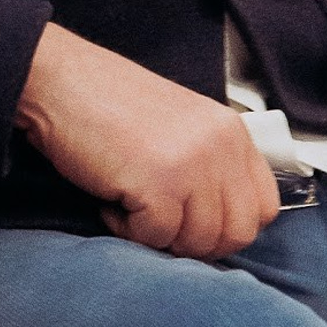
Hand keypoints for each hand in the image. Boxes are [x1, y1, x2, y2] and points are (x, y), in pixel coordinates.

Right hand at [14, 24, 280, 257]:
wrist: (62, 82)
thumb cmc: (111, 106)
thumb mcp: (182, 127)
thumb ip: (212, 165)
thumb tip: (223, 227)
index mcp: (231, 130)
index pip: (264, 207)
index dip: (228, 225)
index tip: (193, 220)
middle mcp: (221, 145)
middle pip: (236, 234)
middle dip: (194, 240)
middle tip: (156, 216)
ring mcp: (193, 164)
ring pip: (197, 243)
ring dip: (157, 234)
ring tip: (129, 197)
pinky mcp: (159, 184)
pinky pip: (155, 239)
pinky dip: (126, 228)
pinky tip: (111, 196)